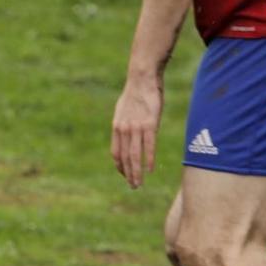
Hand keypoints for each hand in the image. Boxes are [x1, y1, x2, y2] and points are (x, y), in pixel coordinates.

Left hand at [111, 72, 162, 189]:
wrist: (141, 79)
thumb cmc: (135, 94)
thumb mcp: (123, 111)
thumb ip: (125, 125)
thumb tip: (127, 135)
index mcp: (116, 127)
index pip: (115, 153)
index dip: (119, 167)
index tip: (124, 175)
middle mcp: (124, 130)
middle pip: (125, 158)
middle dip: (128, 174)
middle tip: (133, 187)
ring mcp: (136, 127)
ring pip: (135, 155)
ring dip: (137, 172)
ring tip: (139, 184)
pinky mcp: (150, 124)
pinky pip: (148, 146)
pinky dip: (148, 160)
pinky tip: (150, 170)